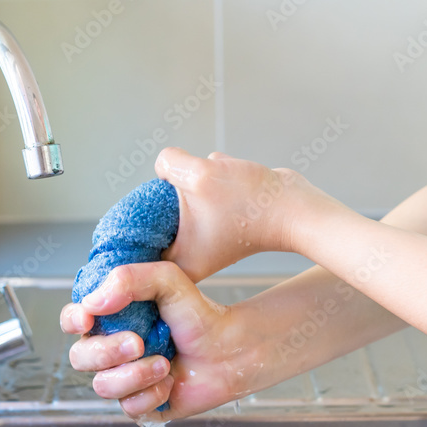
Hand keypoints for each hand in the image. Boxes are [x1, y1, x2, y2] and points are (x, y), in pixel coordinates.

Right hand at [60, 261, 262, 419]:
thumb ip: (129, 279)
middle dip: (107, 352)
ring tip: (165, 363)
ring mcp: (124, 378)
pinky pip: (128, 407)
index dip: (72, 320)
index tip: (87, 317)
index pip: (73, 319)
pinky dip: (152, 395)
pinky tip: (171, 382)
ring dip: (135, 375)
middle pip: (81, 357)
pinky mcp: (141, 404)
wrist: (229, 350)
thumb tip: (93, 302)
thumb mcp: (167, 280)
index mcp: (111, 319)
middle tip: (139, 343)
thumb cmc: (199, 315)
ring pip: (102, 386)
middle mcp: (112, 350)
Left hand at [155, 147, 338, 281]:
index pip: (137, 248)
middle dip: (167, 197)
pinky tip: (230, 181)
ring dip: (193, 183)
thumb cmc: (251, 202)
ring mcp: (204, 237)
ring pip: (179, 199)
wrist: (295, 205)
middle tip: (182, 189)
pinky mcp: (217, 220)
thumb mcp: (197, 174)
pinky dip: (209, 179)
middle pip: (155, 219)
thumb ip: (168, 163)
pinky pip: (198, 192)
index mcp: (179, 263)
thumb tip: (164, 163)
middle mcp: (190, 256)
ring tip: (220, 190)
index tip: (137, 205)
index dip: (131, 226)